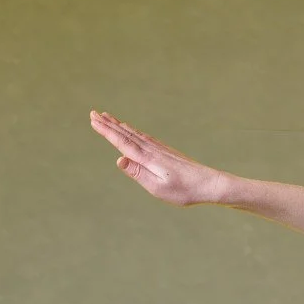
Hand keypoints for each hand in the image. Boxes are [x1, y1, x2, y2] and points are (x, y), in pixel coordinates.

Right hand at [90, 111, 228, 206]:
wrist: (210, 184)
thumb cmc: (184, 190)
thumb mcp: (158, 188)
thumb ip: (138, 173)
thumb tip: (119, 158)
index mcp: (148, 159)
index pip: (122, 142)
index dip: (106, 131)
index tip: (93, 120)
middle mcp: (152, 150)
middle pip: (126, 134)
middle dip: (109, 124)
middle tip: (93, 113)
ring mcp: (160, 149)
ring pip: (135, 134)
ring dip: (119, 126)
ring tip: (107, 117)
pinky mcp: (166, 152)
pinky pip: (145, 137)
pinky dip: (133, 131)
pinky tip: (131, 130)